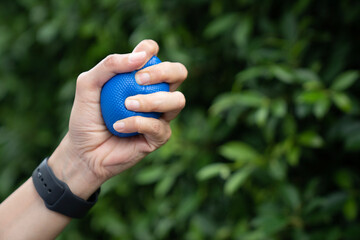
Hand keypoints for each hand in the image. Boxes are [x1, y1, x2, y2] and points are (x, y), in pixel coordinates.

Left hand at [49, 40, 186, 198]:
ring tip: (127, 104)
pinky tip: (119, 126)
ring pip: (177, 100)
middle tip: (139, 80)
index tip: (137, 57)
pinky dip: (138, 123)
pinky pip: (159, 126)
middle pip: (178, 73)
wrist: (84, 152)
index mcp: (139, 77)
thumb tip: (140, 57)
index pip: (154, 54)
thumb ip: (109, 66)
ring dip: (153, 100)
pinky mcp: (158, 137)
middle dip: (164, 71)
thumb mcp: (88, 85)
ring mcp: (159, 116)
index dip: (149, 49)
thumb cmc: (86, 117)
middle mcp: (155, 93)